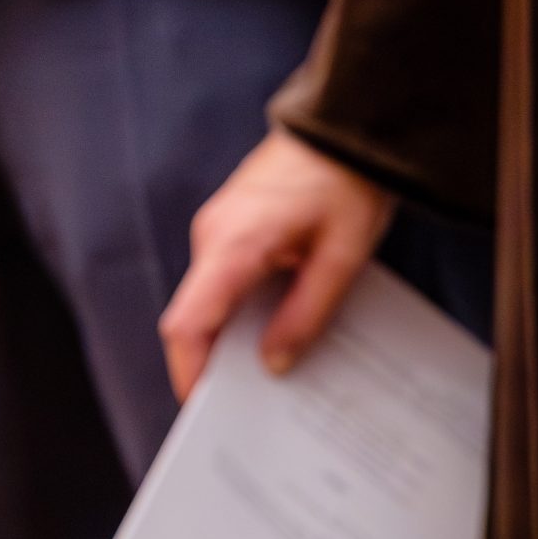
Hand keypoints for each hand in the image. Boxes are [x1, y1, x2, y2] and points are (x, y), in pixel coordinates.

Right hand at [159, 130, 395, 399]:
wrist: (346, 126)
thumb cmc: (348, 184)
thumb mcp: (342, 259)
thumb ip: (307, 314)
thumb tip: (275, 364)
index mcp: (232, 245)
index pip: (189, 322)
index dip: (190, 371)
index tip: (202, 408)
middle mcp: (213, 237)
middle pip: (197, 318)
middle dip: (215, 367)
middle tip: (247, 413)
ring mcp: (219, 231)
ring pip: (213, 303)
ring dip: (233, 342)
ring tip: (268, 384)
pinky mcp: (234, 228)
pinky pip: (228, 283)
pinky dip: (244, 316)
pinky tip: (277, 338)